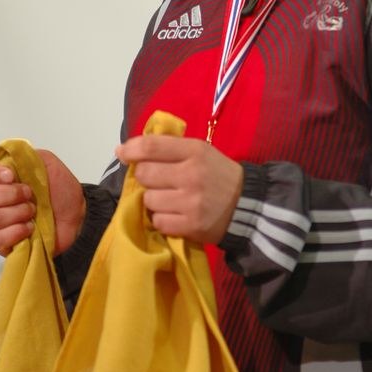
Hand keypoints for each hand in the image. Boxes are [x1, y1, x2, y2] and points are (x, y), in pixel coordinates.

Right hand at [0, 150, 84, 256]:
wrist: (78, 215)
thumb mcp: (47, 162)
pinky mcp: (3, 242)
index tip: (11, 176)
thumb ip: (24, 154)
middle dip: (10, 194)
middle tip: (30, 194)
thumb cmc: (61, 190)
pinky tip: (31, 227)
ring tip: (34, 211)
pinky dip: (19, 230)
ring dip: (19, 212)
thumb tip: (5, 154)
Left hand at [115, 135, 243, 243]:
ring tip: (170, 200)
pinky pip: (159, 222)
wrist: (248, 205)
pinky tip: (175, 215)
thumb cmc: (218, 174)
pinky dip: (163, 219)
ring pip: (149, 200)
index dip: (131, 149)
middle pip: (145, 174)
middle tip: (157, 181)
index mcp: (194, 151)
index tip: (123, 153)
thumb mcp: (200, 151)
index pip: (151, 146)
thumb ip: (169, 148)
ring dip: (155, 201)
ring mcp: (191, 202)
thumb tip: (128, 149)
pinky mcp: (191, 225)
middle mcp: (191, 174)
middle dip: (146, 177)